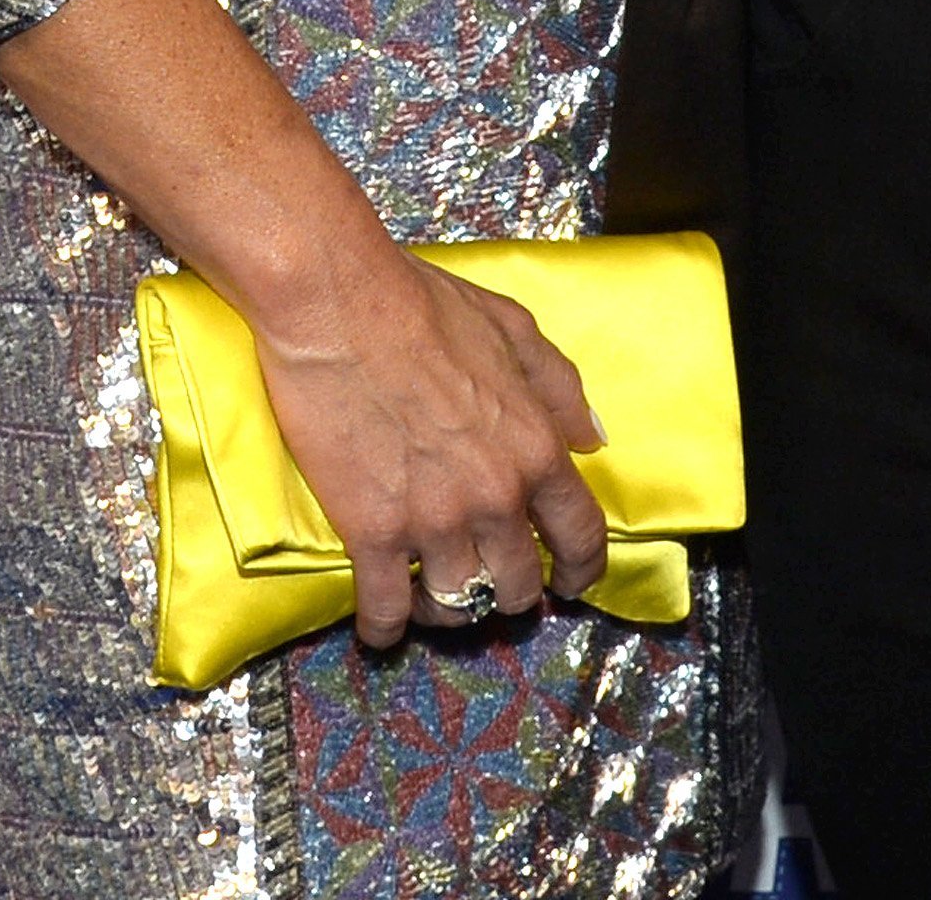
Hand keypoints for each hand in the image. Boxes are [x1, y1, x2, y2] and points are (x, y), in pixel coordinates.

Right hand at [244, 247, 618, 647]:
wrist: (339, 304)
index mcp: (536, 449)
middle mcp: (495, 497)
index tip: (569, 583)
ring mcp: (434, 520)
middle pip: (517, 585)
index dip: (580, 570)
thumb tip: (590, 438)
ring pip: (457, 605)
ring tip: (430, 597)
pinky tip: (380, 625)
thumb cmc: (425, 305)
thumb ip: (559, 387)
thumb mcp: (515, 329)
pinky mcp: (372, 532)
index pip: (581, 537)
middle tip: (485, 579)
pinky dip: (384, 627)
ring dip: (446, 609)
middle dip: (507, 591)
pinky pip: (385, 609)